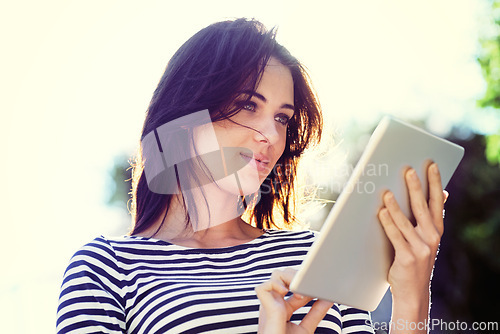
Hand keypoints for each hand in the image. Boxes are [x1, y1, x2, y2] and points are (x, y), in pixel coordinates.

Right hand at [255, 268, 333, 333]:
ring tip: (298, 290)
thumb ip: (316, 313)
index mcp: (283, 307)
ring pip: (275, 275)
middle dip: (297, 275)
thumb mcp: (306, 328)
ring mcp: (269, 305)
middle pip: (284, 274)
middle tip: (308, 287)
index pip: (294, 285)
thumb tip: (327, 299)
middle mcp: (275, 303)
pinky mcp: (264, 309)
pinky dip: (275, 285)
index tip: (317, 288)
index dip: (305, 283)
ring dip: (289, 277)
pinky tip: (286, 293)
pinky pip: (262, 287)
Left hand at [378, 163, 444, 324]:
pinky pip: (395, 236)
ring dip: (396, 205)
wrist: (413, 293)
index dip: (435, 183)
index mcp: (436, 230)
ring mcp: (420, 248)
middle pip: (422, 207)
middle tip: (408, 170)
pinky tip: (381, 212)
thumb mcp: (427, 239)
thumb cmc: (415, 260)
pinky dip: (388, 223)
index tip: (431, 165)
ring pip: (406, 221)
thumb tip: (443, 193)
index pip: (436, 202)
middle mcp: (431, 237)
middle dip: (416, 187)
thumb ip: (430, 218)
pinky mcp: (407, 258)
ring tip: (387, 191)